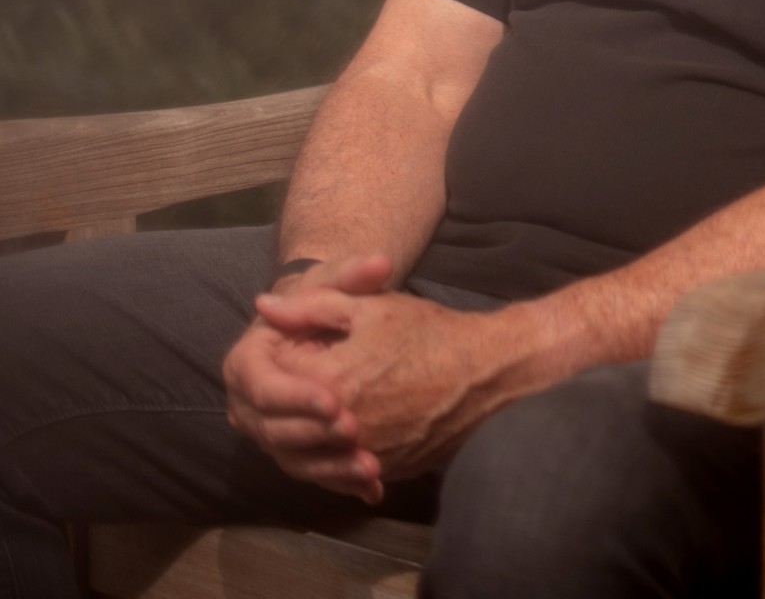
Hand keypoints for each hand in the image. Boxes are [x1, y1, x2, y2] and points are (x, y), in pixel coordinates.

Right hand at [223, 254, 391, 503]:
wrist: (326, 330)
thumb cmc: (326, 301)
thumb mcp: (336, 282)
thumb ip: (354, 274)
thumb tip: (378, 265)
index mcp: (245, 362)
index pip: (264, 387)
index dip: (297, 397)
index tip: (336, 402)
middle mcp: (247, 404)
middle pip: (273, 431)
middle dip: (315, 435)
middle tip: (355, 433)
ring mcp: (268, 432)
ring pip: (292, 460)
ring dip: (330, 468)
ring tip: (371, 467)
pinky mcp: (292, 452)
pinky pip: (312, 473)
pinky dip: (341, 481)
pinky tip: (373, 487)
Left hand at [251, 277, 506, 490]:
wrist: (486, 370)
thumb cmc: (427, 331)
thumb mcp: (369, 306)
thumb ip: (311, 307)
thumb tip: (264, 306)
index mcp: (332, 383)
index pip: (276, 378)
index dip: (276, 359)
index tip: (288, 345)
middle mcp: (344, 429)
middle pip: (289, 424)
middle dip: (285, 402)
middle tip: (296, 380)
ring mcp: (366, 455)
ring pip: (313, 456)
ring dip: (306, 434)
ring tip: (313, 410)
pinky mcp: (388, 470)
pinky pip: (345, 472)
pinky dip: (336, 456)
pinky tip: (340, 436)